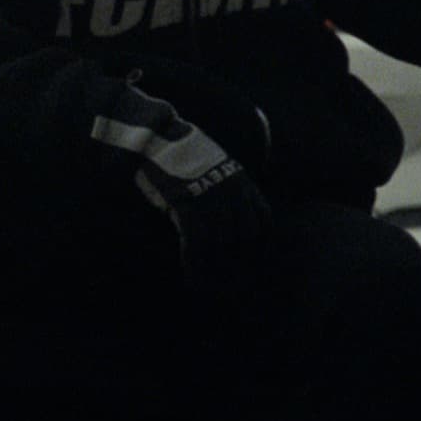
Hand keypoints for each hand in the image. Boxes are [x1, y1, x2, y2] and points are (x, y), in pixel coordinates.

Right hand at [91, 84, 273, 261]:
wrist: (156, 138)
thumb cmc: (180, 153)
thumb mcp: (214, 164)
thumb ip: (227, 187)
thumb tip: (229, 215)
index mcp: (241, 181)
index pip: (263, 218)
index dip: (261, 242)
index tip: (255, 257)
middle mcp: (231, 192)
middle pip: (244, 235)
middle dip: (239, 256)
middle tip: (231, 276)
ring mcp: (210, 200)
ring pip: (220, 242)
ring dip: (214, 265)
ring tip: (207, 281)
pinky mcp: (187, 208)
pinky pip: (195, 244)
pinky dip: (193, 263)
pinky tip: (191, 274)